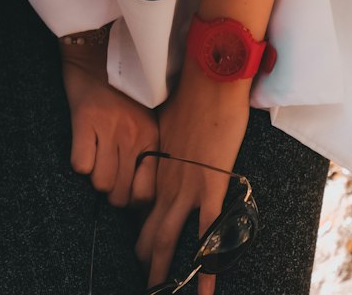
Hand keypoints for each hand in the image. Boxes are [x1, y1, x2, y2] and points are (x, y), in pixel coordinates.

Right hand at [60, 40, 158, 208]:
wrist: (97, 51)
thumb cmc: (121, 91)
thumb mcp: (144, 118)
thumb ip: (146, 150)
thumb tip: (139, 193)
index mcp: (151, 137)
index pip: (146, 193)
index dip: (132, 201)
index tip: (124, 191)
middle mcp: (133, 135)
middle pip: (121, 194)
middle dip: (111, 193)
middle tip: (107, 175)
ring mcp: (110, 127)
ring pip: (101, 183)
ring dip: (94, 178)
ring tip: (95, 160)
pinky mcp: (85, 120)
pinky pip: (81, 165)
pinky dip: (79, 162)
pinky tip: (83, 147)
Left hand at [130, 61, 250, 294]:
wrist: (211, 78)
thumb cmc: (194, 93)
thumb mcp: (172, 120)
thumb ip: (171, 139)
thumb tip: (174, 140)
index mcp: (158, 165)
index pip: (145, 207)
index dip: (143, 229)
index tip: (141, 246)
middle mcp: (167, 182)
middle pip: (152, 230)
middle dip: (149, 258)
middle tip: (147, 280)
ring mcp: (187, 188)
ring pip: (169, 239)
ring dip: (164, 270)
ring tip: (159, 291)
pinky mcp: (210, 188)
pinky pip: (208, 236)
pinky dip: (206, 267)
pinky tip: (202, 290)